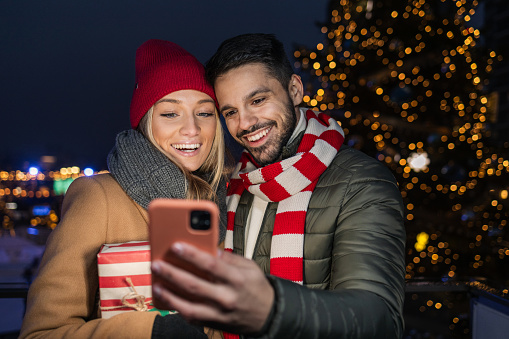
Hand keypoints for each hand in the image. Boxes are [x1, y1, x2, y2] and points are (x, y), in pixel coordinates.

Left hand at [151, 242, 274, 333]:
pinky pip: (191, 317)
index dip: (192, 255)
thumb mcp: (248, 267)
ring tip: (157, 283)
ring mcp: (219, 314)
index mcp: (236, 279)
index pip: (211, 264)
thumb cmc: (256, 288)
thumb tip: (207, 248)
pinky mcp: (214, 324)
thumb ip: (228, 258)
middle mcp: (227, 297)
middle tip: (157, 264)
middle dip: (172, 274)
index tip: (176, 246)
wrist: (268, 315)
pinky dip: (177, 308)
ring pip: (188, 306)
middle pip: (194, 285)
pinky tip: (167, 298)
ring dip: (169, 295)